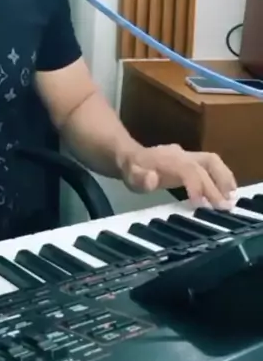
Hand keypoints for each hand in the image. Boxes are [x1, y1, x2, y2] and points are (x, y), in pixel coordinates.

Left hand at [120, 143, 236, 207]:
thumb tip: (151, 179)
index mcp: (168, 160)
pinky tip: (226, 192)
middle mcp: (182, 155)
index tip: (202, 205)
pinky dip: (222, 177)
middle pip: (207, 162)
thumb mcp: (131, 177)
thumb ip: (140, 179)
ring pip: (213, 161)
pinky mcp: (192, 160)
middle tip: (226, 205)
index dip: (197, 186)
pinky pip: (211, 164)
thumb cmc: (132, 170)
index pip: (189, 170)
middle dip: (218, 184)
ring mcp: (188, 155)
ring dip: (225, 178)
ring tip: (231, 199)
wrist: (129, 156)